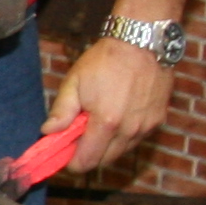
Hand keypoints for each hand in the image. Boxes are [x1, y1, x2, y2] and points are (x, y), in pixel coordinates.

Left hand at [46, 37, 175, 173]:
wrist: (142, 41)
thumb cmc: (105, 60)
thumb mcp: (75, 81)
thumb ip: (61, 111)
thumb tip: (48, 132)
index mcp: (106, 123)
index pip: (87, 162)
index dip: (72, 162)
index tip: (65, 152)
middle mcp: (129, 130)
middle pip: (104, 161)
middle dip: (89, 154)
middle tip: (80, 135)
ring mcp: (146, 126)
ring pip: (122, 151)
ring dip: (108, 145)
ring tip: (100, 121)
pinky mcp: (158, 120)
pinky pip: (137, 139)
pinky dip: (125, 135)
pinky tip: (118, 115)